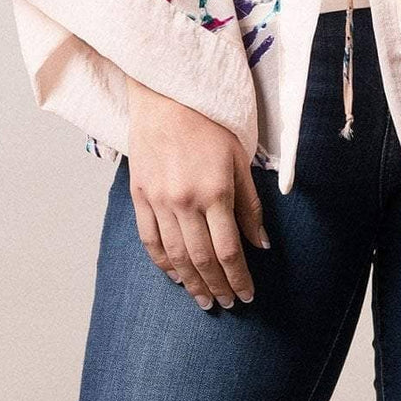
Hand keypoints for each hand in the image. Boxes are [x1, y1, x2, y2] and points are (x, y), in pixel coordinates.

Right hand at [125, 75, 270, 310]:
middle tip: (228, 304)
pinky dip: (162, 263)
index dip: (239, 277)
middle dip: (218, 286)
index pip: (229, 249)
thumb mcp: (239, 158)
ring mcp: (158, 200)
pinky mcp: (139, 195)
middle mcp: (185, 201)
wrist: (166, 95)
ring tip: (204, 300)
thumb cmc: (209, 122)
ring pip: (175, 256)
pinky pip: (150, 240)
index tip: (247, 295)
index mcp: (215, 190)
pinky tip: (175, 276)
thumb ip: (249, 204)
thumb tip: (261, 243)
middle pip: (202, 259)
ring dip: (191, 283)